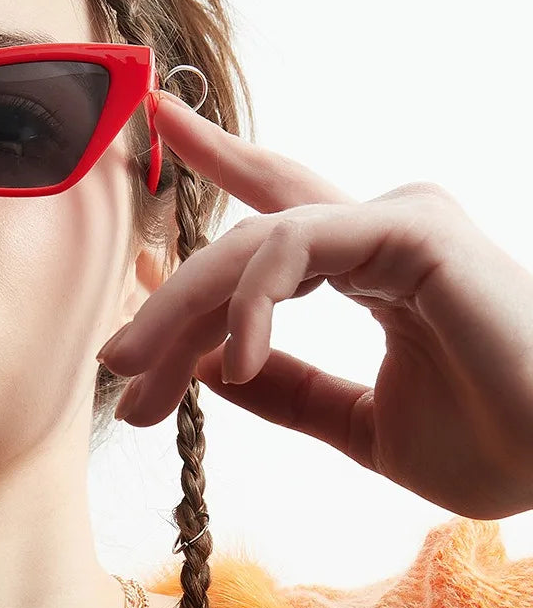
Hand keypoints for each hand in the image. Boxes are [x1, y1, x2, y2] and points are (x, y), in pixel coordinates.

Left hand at [99, 90, 532, 520]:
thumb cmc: (493, 441)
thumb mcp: (355, 421)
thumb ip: (287, 389)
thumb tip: (209, 368)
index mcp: (368, 263)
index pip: (273, 210)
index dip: (213, 166)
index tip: (148, 170)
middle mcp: (376, 228)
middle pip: (242, 241)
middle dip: (169, 299)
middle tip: (114, 362)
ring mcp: (392, 219)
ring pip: (250, 245)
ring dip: (181, 312)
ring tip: (136, 373)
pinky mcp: (408, 226)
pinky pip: (293, 247)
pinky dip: (251, 302)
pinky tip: (236, 359)